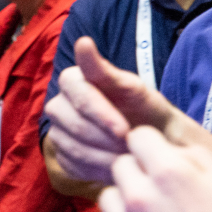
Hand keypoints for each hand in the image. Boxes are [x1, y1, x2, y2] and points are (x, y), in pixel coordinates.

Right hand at [44, 37, 174, 183]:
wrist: (153, 139)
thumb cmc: (145, 109)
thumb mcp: (132, 87)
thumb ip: (104, 68)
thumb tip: (83, 41)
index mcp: (71, 80)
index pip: (76, 94)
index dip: (100, 113)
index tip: (124, 130)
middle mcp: (58, 105)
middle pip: (71, 123)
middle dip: (104, 137)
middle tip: (131, 146)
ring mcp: (57, 131)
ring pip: (71, 146)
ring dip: (103, 155)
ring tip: (128, 157)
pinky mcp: (62, 155)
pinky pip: (72, 165)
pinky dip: (97, 169)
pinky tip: (117, 166)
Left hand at [101, 127, 211, 211]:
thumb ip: (193, 158)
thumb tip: (166, 148)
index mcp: (170, 173)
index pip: (138, 137)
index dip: (151, 147)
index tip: (160, 160)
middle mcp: (140, 196)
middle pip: (121, 165)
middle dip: (139, 174)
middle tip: (162, 194)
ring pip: (108, 196)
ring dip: (126, 202)